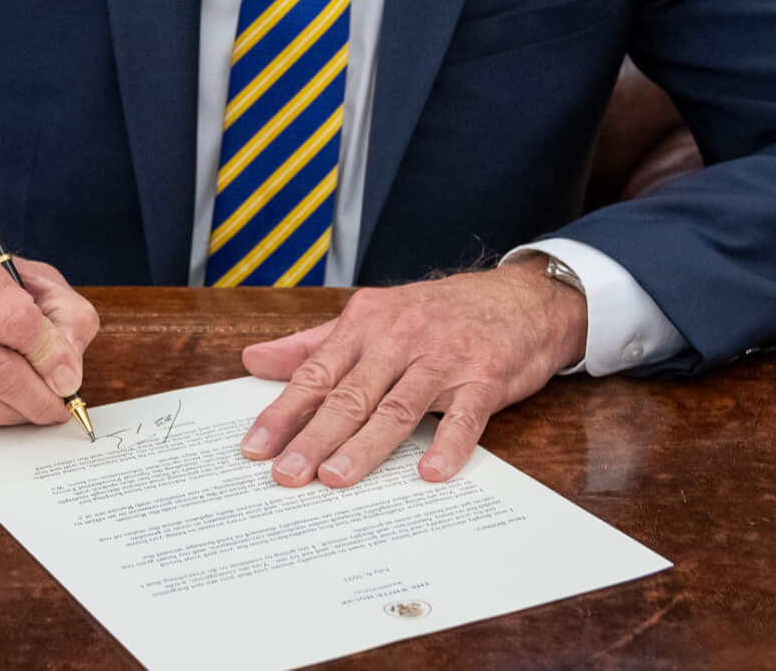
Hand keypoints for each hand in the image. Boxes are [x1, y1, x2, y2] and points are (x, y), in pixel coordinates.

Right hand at [0, 240, 98, 425]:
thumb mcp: (35, 280)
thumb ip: (66, 317)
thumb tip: (67, 374)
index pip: (16, 322)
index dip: (51, 356)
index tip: (68, 377)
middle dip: (39, 397)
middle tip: (60, 407)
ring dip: (18, 413)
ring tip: (38, 408)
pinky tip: (5, 404)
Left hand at [238, 255, 585, 487]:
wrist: (521, 297)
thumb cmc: (439, 313)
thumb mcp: (372, 317)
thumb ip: (313, 344)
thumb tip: (254, 361)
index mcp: (367, 324)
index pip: (317, 373)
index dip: (285, 411)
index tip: (256, 446)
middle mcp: (401, 338)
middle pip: (351, 395)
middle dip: (315, 437)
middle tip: (287, 474)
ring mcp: (444, 359)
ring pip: (398, 407)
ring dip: (366, 446)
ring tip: (335, 478)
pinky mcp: (486, 378)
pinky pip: (465, 416)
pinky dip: (449, 444)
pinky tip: (431, 472)